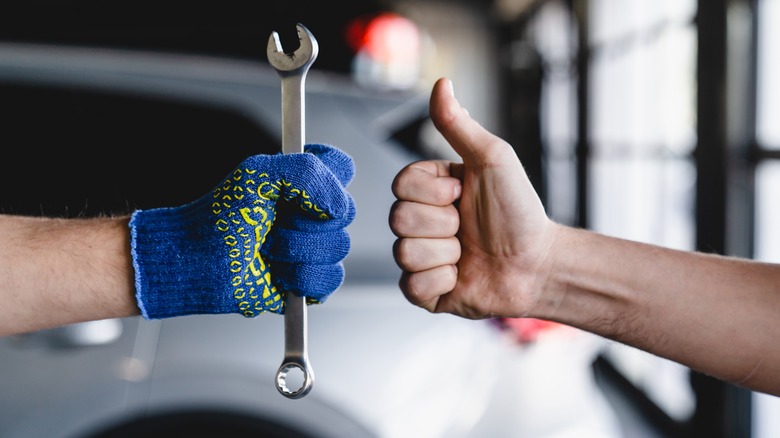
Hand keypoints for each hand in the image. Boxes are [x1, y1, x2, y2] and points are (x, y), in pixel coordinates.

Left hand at [131, 144, 354, 318]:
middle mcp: (314, 213)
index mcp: (304, 183)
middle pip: (346, 212)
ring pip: (338, 247)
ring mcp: (315, 248)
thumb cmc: (220, 218)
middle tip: (272, 223)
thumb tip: (339, 204)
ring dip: (296, 252)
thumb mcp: (256, 175)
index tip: (300, 190)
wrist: (198, 263)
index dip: (329, 179)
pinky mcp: (312, 281)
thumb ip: (305, 172)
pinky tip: (279, 275)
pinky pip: (331, 279)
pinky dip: (302, 278)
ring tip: (268, 251)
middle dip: (304, 222)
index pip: (341, 168)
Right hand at [389, 78, 556, 318]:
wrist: (538, 264)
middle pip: (398, 218)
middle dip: (442, 224)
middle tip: (468, 227)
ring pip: (404, 252)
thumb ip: (459, 125)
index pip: (400, 184)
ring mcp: (420, 258)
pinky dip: (442, 281)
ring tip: (469, 254)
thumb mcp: (492, 159)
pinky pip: (412, 287)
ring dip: (446, 254)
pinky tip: (462, 276)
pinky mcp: (425, 292)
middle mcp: (420, 223)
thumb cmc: (519, 211)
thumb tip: (442, 83)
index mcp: (429, 190)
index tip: (462, 194)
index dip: (433, 192)